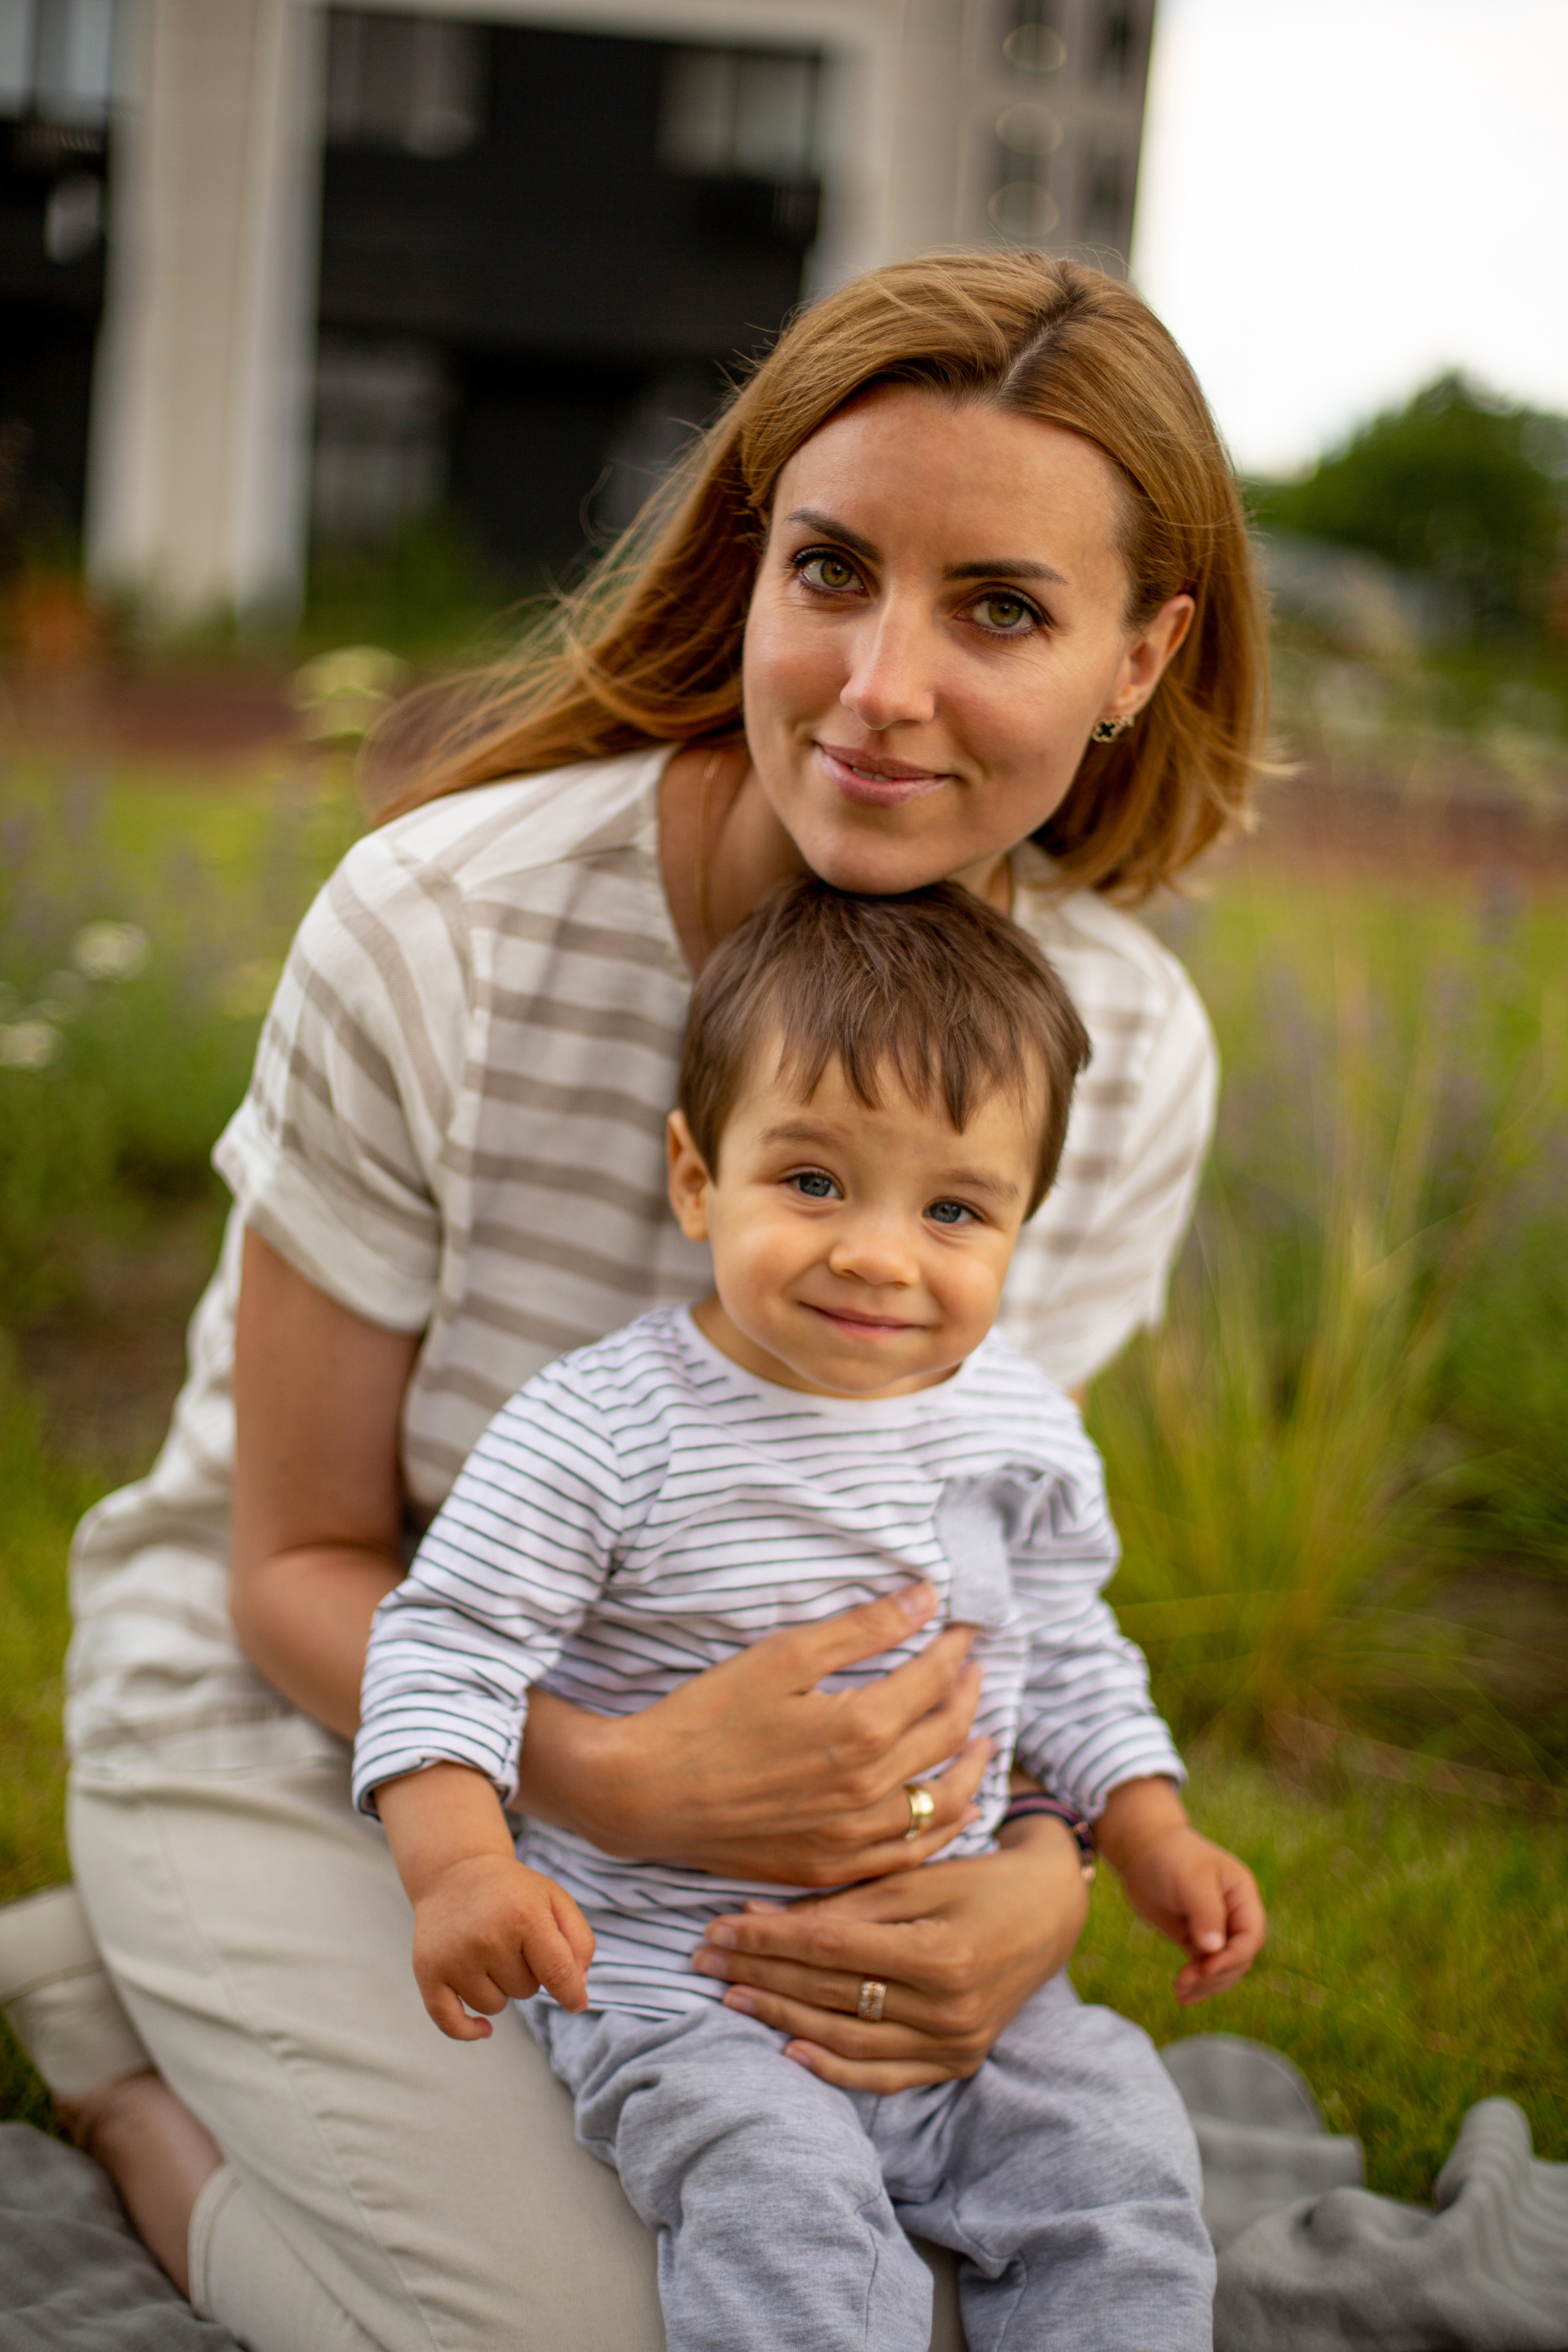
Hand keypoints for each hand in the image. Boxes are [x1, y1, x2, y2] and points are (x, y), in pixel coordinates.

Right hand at [376, 1761, 594, 2037]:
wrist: (455, 1872)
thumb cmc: (514, 1892)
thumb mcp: (555, 1900)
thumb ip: (579, 1941)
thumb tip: (578, 1992)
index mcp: (525, 1917)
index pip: (558, 1974)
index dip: (572, 1995)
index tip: (577, 2004)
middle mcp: (488, 1938)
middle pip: (526, 1991)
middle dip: (526, 1974)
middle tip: (512, 1942)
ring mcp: (455, 1957)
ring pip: (494, 2007)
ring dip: (498, 1989)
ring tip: (490, 1953)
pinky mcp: (428, 1971)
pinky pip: (450, 2023)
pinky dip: (468, 2031)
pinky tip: (483, 2029)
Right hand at [517, 1583, 991, 1885]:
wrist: (643, 1794)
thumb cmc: (705, 1715)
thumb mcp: (781, 1655)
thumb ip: (861, 1628)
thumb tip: (925, 1598)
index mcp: (859, 1730)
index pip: (934, 1681)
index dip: (955, 1649)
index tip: (963, 1629)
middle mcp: (868, 1790)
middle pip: (947, 1737)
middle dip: (968, 1695)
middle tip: (972, 1670)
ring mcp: (853, 1838)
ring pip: (944, 1805)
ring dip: (971, 1765)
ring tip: (983, 1738)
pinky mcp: (831, 1868)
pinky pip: (912, 1854)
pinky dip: (942, 1827)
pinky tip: (946, 1806)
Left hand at [690, 1814, 1090, 2092]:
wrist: (1050, 1912)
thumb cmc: (977, 1879)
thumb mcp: (916, 1877)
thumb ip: (841, 1905)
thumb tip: (755, 1919)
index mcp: (940, 1952)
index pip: (830, 1950)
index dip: (767, 1941)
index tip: (715, 1929)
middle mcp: (949, 2007)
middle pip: (832, 1995)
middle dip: (761, 1976)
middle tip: (703, 1962)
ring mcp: (955, 2043)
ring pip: (849, 2041)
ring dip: (782, 2020)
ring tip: (732, 1999)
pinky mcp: (957, 2062)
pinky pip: (885, 2076)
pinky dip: (834, 2068)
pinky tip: (789, 2050)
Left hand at [1117, 1825, 1265, 2003]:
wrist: (1141, 1850)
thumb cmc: (1170, 1856)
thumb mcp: (1191, 1879)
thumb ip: (1206, 1912)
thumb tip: (1214, 1949)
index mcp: (1242, 1896)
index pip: (1251, 1936)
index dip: (1234, 1957)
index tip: (1207, 1968)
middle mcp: (1234, 1914)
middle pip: (1239, 1958)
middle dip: (1216, 1975)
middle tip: (1187, 1981)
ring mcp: (1215, 1929)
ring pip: (1222, 1968)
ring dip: (1205, 1984)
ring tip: (1181, 1991)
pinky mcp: (1195, 1938)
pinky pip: (1204, 1967)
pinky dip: (1196, 1983)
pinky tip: (1182, 1995)